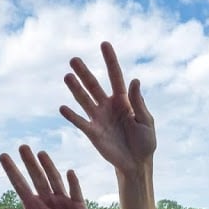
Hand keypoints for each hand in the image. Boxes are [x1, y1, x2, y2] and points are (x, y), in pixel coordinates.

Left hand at [0, 146, 94, 208]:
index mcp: (33, 204)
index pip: (20, 184)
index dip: (12, 171)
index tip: (3, 156)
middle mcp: (46, 198)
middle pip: (36, 177)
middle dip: (29, 162)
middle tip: (22, 146)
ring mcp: (62, 199)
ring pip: (54, 179)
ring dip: (48, 166)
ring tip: (41, 153)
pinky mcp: (77, 204)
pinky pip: (74, 191)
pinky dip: (72, 182)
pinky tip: (69, 172)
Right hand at [60, 42, 155, 175]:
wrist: (137, 163)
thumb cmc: (145, 141)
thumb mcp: (146, 121)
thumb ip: (138, 102)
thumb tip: (134, 80)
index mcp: (123, 100)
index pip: (115, 76)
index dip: (110, 60)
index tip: (104, 44)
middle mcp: (108, 106)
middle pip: (94, 85)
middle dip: (84, 72)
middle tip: (73, 59)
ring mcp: (98, 118)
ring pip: (84, 100)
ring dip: (75, 89)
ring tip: (67, 76)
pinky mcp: (93, 133)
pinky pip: (80, 122)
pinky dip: (72, 116)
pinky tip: (63, 108)